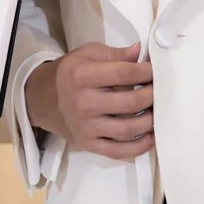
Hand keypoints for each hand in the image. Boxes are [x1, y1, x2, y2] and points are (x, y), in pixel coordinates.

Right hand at [25, 41, 152, 159]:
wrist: (43, 99)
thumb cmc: (69, 74)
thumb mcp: (87, 54)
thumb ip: (114, 54)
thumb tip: (139, 51)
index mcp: (82, 76)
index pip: (124, 73)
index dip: (146, 72)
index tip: (156, 70)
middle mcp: (83, 103)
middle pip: (130, 102)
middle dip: (151, 96)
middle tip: (160, 91)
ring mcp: (86, 127)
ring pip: (127, 129)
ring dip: (149, 121)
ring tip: (157, 111)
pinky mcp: (88, 144)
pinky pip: (118, 151)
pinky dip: (138, 147)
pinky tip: (150, 137)